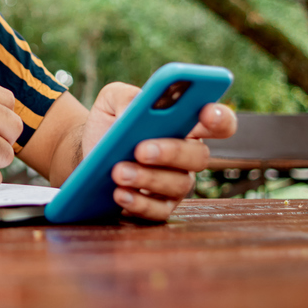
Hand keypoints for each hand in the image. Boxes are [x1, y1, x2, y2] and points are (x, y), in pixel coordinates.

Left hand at [85, 82, 237, 221]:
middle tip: (141, 150)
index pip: (218, 121)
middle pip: (199, 156)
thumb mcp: (112, 99)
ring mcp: (177, 182)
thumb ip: (126, 97)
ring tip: (118, 172)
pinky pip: (159, 210)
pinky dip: (139, 203)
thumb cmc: (110, 121)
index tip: (207, 113)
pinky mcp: (160, 206)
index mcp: (186, 124)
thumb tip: (134, 110)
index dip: (220, 118)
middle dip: (172, 152)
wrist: (87, 150)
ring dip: (148, 178)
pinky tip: (120, 194)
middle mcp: (188, 154)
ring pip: (178, 184)